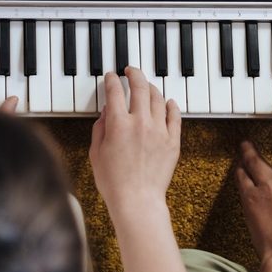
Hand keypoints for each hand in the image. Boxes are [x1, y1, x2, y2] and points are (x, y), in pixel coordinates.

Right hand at [90, 68, 181, 225]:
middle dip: (134, 74)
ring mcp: (159, 130)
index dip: (111, 80)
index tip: (111, 76)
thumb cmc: (114, 182)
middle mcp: (141, 122)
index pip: (115, 91)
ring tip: (147, 86)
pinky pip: (175, 116)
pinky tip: (169, 102)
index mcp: (119, 124)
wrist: (137, 200)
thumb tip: (107, 111)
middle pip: (140, 87)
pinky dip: (172, 105)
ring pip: (158, 98)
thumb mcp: (96, 153)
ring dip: (151, 88)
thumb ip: (100, 128)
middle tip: (131, 70)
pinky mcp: (173, 141)